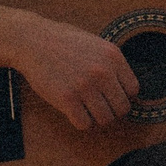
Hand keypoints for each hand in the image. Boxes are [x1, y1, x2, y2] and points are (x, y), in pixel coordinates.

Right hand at [10, 18, 139, 130]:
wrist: (33, 41)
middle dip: (111, 110)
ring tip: (85, 108)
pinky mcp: (67, 99)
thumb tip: (127, 89)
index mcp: (113, 56)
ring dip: (95, 118)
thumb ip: (111, 63)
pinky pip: (84, 124)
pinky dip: (80, 121)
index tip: (111, 96)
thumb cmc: (63, 42)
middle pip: (121, 108)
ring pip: (104, 119)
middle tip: (98, 106)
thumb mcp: (95, 43)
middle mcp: (103, 72)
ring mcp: (85, 86)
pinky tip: (73, 111)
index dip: (122, 96)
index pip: (133, 90)